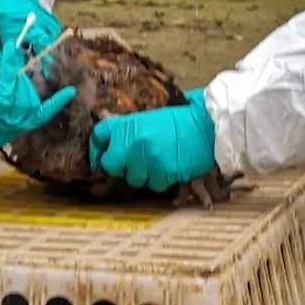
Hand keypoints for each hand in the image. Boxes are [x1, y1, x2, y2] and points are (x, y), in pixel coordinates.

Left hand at [87, 88, 215, 191]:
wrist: (207, 125)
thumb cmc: (179, 122)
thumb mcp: (148, 119)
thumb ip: (127, 130)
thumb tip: (108, 140)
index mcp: (127, 124)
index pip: (97, 135)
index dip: (96, 149)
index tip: (99, 157)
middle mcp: (132, 141)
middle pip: (110, 165)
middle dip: (120, 168)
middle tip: (135, 163)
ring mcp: (146, 157)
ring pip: (133, 179)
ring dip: (144, 175)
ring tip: (159, 162)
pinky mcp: (162, 171)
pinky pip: (154, 184)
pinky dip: (162, 180)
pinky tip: (171, 167)